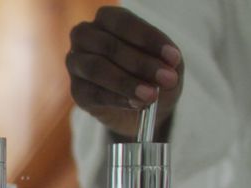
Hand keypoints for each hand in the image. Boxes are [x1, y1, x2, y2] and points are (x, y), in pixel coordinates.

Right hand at [66, 7, 182, 138]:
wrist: (143, 106)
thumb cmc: (151, 74)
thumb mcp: (166, 63)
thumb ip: (166, 62)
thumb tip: (166, 70)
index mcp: (107, 19)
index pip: (123, 22)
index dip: (149, 39)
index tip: (173, 58)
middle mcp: (85, 36)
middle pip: (107, 45)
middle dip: (140, 63)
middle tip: (167, 80)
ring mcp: (76, 63)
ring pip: (95, 68)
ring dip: (125, 82)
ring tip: (150, 96)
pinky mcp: (77, 90)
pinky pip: (93, 93)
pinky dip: (117, 99)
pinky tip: (135, 104)